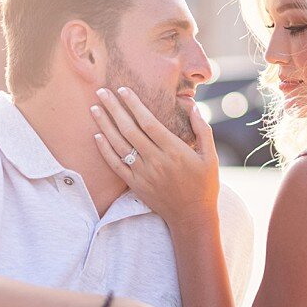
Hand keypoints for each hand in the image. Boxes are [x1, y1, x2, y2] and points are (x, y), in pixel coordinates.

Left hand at [90, 87, 219, 234]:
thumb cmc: (204, 184)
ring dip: (105, 126)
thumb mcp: (211, 156)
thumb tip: (193, 105)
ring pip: (119, 146)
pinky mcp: (136, 185)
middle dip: (114, 109)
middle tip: (102, 91)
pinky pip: (116, 166)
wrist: (192, 216)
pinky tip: (97, 136)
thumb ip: (203, 129)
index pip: (148, 122)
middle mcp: (156, 161)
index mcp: (174, 151)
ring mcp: (144, 174)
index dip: (134, 105)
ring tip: (95, 109)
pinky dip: (105, 151)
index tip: (123, 90)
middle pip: (129, 130)